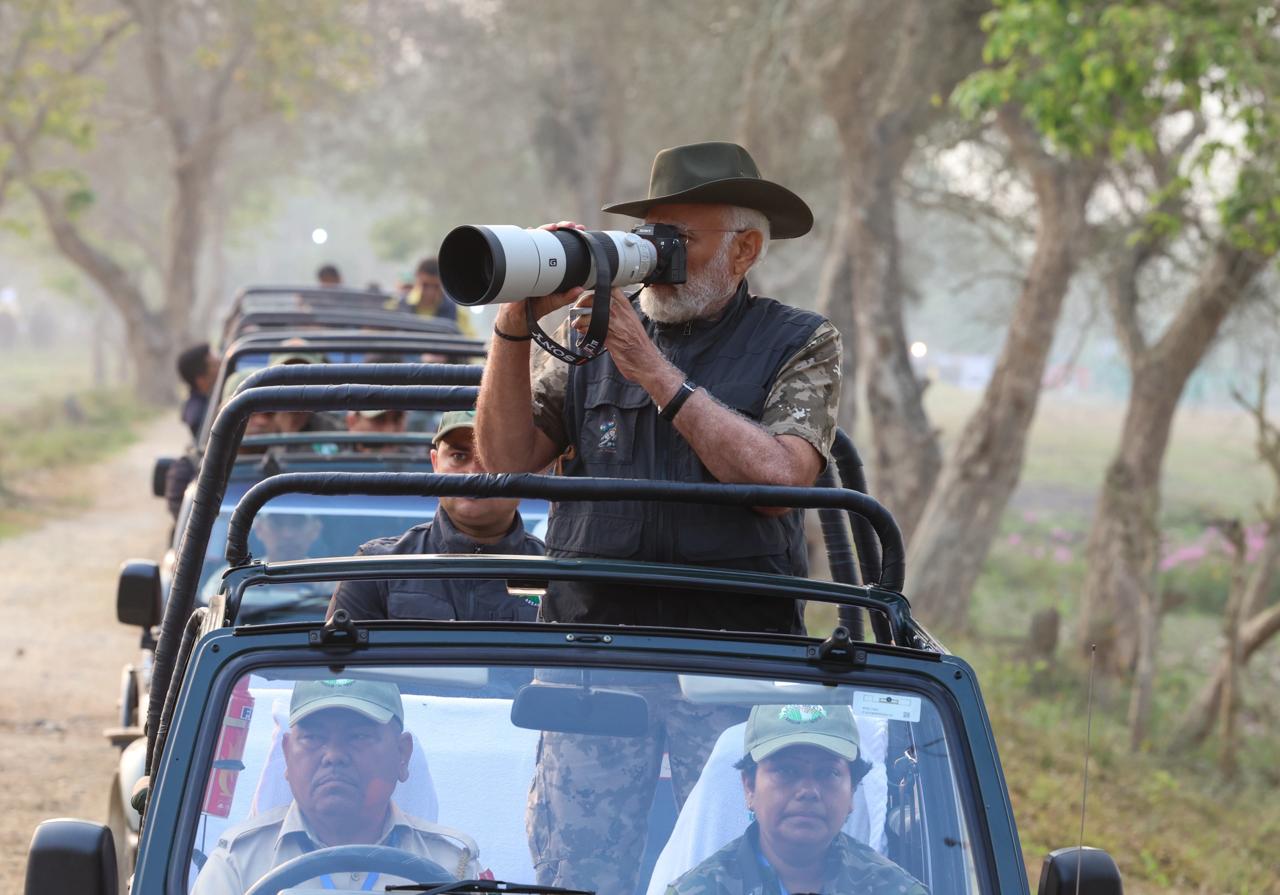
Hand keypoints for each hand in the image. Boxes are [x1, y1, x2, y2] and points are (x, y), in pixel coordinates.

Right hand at [493, 221, 587, 336]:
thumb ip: (566, 297)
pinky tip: (531, 231)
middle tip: (571, 226)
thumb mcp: (554, 302)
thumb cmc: (536, 307)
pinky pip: (520, 246)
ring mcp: (528, 259)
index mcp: (552, 267)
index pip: (563, 247)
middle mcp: (541, 260)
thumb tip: (580, 289)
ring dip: (545, 229)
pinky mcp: (516, 262)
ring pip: (536, 238)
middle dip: (561, 228)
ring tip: (554, 227)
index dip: (572, 237)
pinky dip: (525, 237)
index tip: (581, 230)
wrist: (516, 316)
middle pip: (551, 238)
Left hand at [571, 288, 675, 393]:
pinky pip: (589, 328)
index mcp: (626, 306)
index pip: (608, 289)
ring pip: (589, 313)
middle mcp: (619, 311)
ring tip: (578, 324)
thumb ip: (619, 311)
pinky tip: (584, 333)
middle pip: (594, 298)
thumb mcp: (631, 320)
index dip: (595, 290)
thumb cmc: (638, 342)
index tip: (589, 296)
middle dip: (582, 304)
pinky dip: (583, 330)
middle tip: (578, 309)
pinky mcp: (607, 336)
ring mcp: (613, 323)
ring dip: (580, 319)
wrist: (644, 359)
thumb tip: (603, 307)